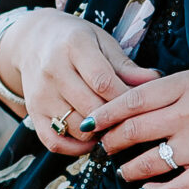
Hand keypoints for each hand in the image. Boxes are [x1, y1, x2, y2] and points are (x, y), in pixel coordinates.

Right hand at [0, 10, 153, 155]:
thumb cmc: (77, 41)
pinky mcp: (33, 112)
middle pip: (91, 107)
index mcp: (74, 46)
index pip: (103, 82)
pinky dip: (75, 148)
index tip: (141, 105)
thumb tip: (155, 81)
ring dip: (99, 134)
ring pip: (76, 127)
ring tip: (112, 128)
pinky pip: (54, 141)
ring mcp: (40, 94)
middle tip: (130, 120)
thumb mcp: (103, 42)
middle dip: (115, 118)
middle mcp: (53, 70)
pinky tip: (91, 141)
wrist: (32, 40)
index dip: (126, 99)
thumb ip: (126, 66)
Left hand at [85, 70, 188, 188]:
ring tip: (124, 171)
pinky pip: (173, 188)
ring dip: (127, 170)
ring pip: (146, 163)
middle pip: (132, 132)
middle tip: (105, 149)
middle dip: (111, 144)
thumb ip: (166, 91)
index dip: (104, 114)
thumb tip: (124, 103)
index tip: (89, 124)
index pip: (131, 100)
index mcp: (185, 85)